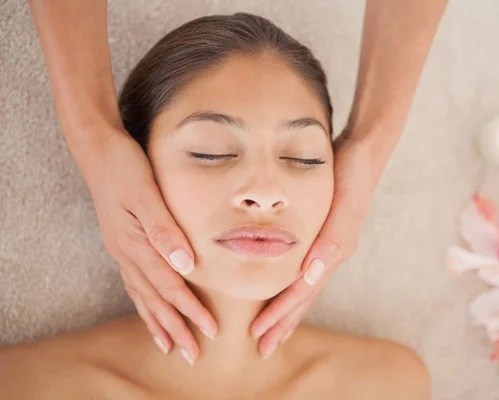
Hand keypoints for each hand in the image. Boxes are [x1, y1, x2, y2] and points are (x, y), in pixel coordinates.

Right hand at [82, 129, 216, 361]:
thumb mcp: (146, 193)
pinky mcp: (122, 242)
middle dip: (175, 328)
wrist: (98, 149)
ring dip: (158, 322)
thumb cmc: (126, 166)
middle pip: (155, 299)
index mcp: (136, 243)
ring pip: (142, 295)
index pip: (170, 286)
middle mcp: (127, 252)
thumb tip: (186, 266)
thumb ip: (165, 229)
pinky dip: (144, 302)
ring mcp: (122, 249)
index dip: (191, 310)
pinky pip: (133, 282)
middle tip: (192, 354)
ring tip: (169, 345)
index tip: (210, 331)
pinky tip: (150, 309)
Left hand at [250, 133, 376, 357]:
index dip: (282, 314)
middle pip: (304, 296)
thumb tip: (311, 274)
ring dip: (287, 309)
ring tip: (270, 327)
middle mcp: (331, 252)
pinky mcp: (325, 232)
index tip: (260, 336)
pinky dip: (292, 284)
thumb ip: (332, 238)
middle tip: (262, 347)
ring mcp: (329, 244)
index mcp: (333, 250)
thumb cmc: (353, 173)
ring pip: (304, 285)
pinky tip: (283, 286)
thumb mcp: (344, 202)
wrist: (365, 149)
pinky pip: (305, 267)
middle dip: (283, 322)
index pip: (303, 292)